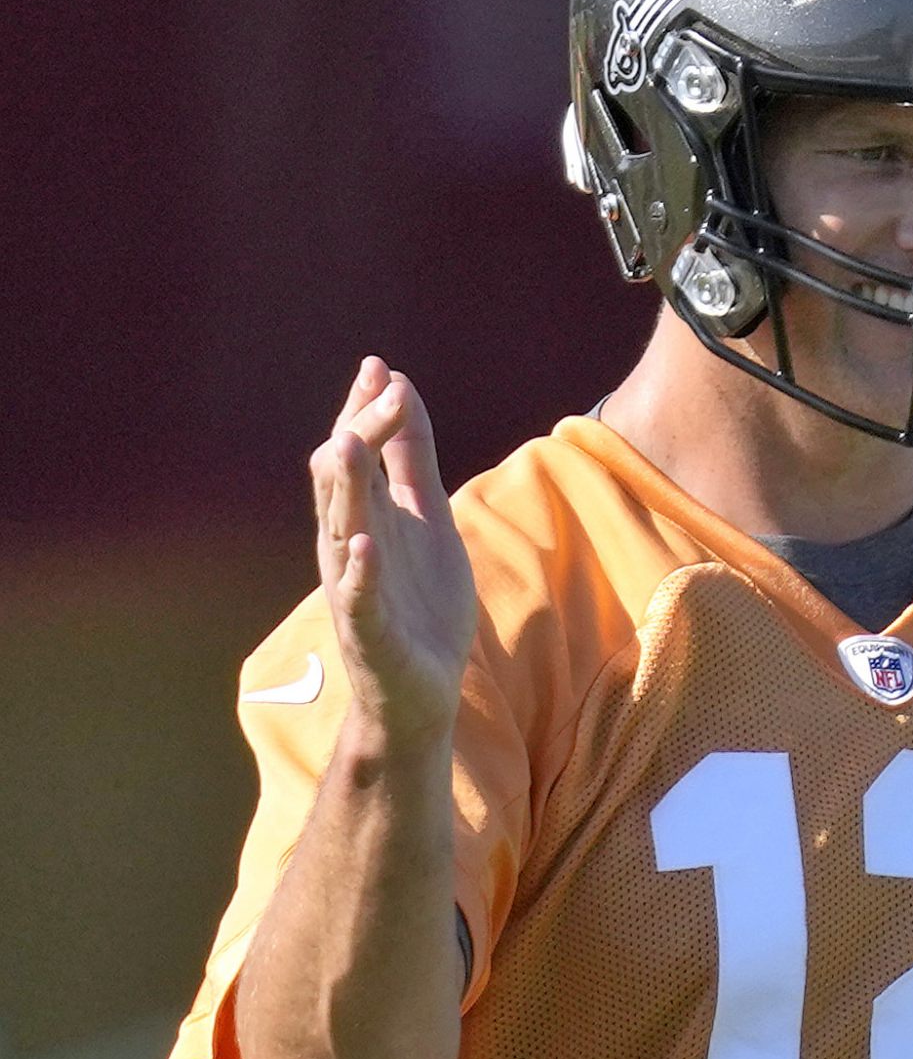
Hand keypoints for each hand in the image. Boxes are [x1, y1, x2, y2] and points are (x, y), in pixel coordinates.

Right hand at [309, 357, 478, 747]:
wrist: (421, 692)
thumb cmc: (422, 605)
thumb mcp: (425, 519)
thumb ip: (412, 460)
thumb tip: (401, 391)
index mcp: (365, 517)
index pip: (357, 453)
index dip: (365, 411)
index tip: (380, 366)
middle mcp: (348, 545)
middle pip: (345, 480)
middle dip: (361, 433)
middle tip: (382, 390)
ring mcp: (354, 588)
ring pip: (340, 531)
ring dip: (346, 489)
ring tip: (349, 444)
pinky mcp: (368, 632)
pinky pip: (359, 598)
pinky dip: (361, 572)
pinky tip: (363, 545)